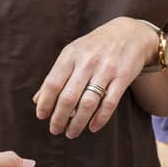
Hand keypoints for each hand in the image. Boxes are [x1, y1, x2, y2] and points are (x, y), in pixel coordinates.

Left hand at [34, 18, 156, 139]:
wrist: (129, 33)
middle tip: (55, 130)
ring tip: (71, 133)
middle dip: (59, 118)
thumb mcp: (72, 54)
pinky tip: (93, 127)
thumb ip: (56, 76)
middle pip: (69, 97)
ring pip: (88, 103)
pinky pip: (109, 103)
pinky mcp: (122, 77)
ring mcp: (106, 70)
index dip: (45, 103)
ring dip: (78, 123)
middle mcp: (87, 62)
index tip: (42, 116)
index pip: (52, 84)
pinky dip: (100, 119)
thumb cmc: (95, 47)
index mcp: (71, 55)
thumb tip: (37, 100)